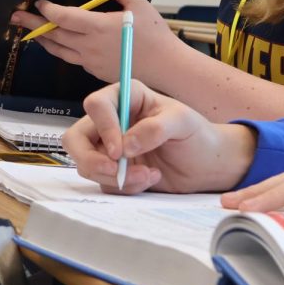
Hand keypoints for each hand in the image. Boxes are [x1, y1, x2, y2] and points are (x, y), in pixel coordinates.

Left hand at [10, 0, 183, 83]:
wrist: (166, 67)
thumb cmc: (155, 35)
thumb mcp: (138, 4)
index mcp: (98, 27)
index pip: (63, 17)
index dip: (48, 10)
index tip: (40, 3)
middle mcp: (89, 46)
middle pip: (53, 34)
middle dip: (32, 24)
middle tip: (15, 17)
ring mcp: (90, 61)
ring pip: (59, 50)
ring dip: (43, 40)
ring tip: (31, 33)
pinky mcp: (95, 71)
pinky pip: (73, 59)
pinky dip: (62, 50)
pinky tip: (60, 45)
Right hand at [65, 80, 255, 193]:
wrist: (207, 165)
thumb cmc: (197, 135)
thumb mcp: (183, 123)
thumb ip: (156, 129)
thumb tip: (125, 145)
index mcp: (127, 97)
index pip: (97, 105)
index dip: (103, 127)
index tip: (120, 151)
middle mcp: (112, 121)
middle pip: (76, 138)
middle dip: (91, 160)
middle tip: (116, 173)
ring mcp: (109, 148)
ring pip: (87, 165)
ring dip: (115, 177)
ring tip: (149, 176)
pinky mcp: (114, 171)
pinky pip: (104, 182)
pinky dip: (125, 187)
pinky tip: (151, 179)